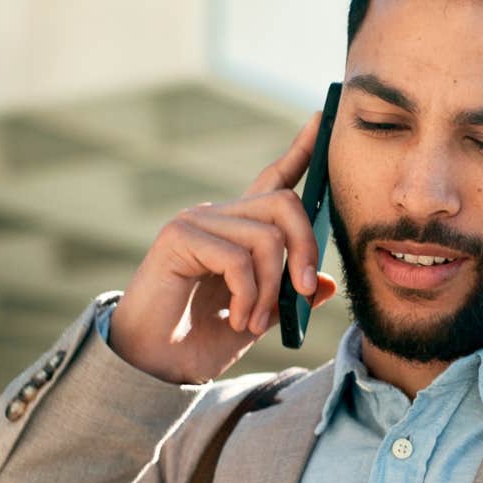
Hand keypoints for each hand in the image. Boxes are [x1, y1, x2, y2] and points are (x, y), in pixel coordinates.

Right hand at [107, 110, 339, 383]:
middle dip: (306, 249)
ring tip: (257, 321)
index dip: (301, 150)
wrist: (157, 365)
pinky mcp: (179, 237)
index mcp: (238, 229)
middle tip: (304, 294)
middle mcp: (217, 216)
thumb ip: (288, 294)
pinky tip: (240, 321)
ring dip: (272, 288)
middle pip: (285, 204)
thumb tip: (325, 283)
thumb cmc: (201, 340)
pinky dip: (250, 296)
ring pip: (267, 237)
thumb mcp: (260, 316)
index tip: (322, 117)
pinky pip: (238, 259)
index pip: (274, 178)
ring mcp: (196, 221)